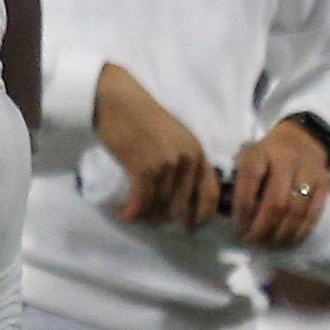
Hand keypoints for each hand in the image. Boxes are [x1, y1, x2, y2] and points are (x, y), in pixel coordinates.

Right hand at [93, 64, 220, 228]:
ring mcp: (165, 164)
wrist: (119, 101)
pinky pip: (141, 200)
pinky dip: (132, 211)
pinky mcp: (143, 166)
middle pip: (181, 206)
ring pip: (159, 205)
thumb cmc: (144, 118)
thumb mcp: (176, 138)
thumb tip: (181, 196)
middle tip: (150, 220)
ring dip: (146, 216)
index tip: (191, 228)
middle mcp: (186, 160)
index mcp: (198, 153)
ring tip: (135, 216)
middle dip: (165, 219)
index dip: (203, 216)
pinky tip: (124, 214)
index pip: (210, 194)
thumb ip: (184, 162)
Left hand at [227, 118, 329, 249]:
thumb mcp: (247, 160)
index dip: (243, 209)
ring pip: (296, 211)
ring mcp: (309, 171)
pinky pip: (313, 213)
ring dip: (281, 234)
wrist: (302, 140)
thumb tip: (225, 217)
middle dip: (262, 228)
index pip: (250, 181)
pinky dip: (300, 231)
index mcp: (260, 153)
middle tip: (253, 242)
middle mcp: (286, 160)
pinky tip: (288, 241)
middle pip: (276, 203)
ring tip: (269, 244)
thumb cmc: (266, 157)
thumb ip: (236, 184)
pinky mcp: (324, 183)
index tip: (238, 228)